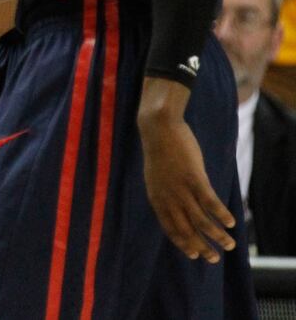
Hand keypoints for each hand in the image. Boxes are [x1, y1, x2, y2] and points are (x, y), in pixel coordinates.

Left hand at [139, 82, 236, 261]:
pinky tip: (231, 223)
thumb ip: (166, 194)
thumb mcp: (157, 177)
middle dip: (202, 247)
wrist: (158, 127)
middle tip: (215, 259)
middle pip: (186, 230)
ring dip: (217, 236)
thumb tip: (178, 207)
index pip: (170, 228)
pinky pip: (210, 202)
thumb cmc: (160, 151)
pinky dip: (221, 215)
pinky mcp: (194, 177)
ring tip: (230, 245)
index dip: (183, 244)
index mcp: (157, 198)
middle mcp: (168, 198)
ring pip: (201, 221)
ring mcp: (181, 188)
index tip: (195, 255)